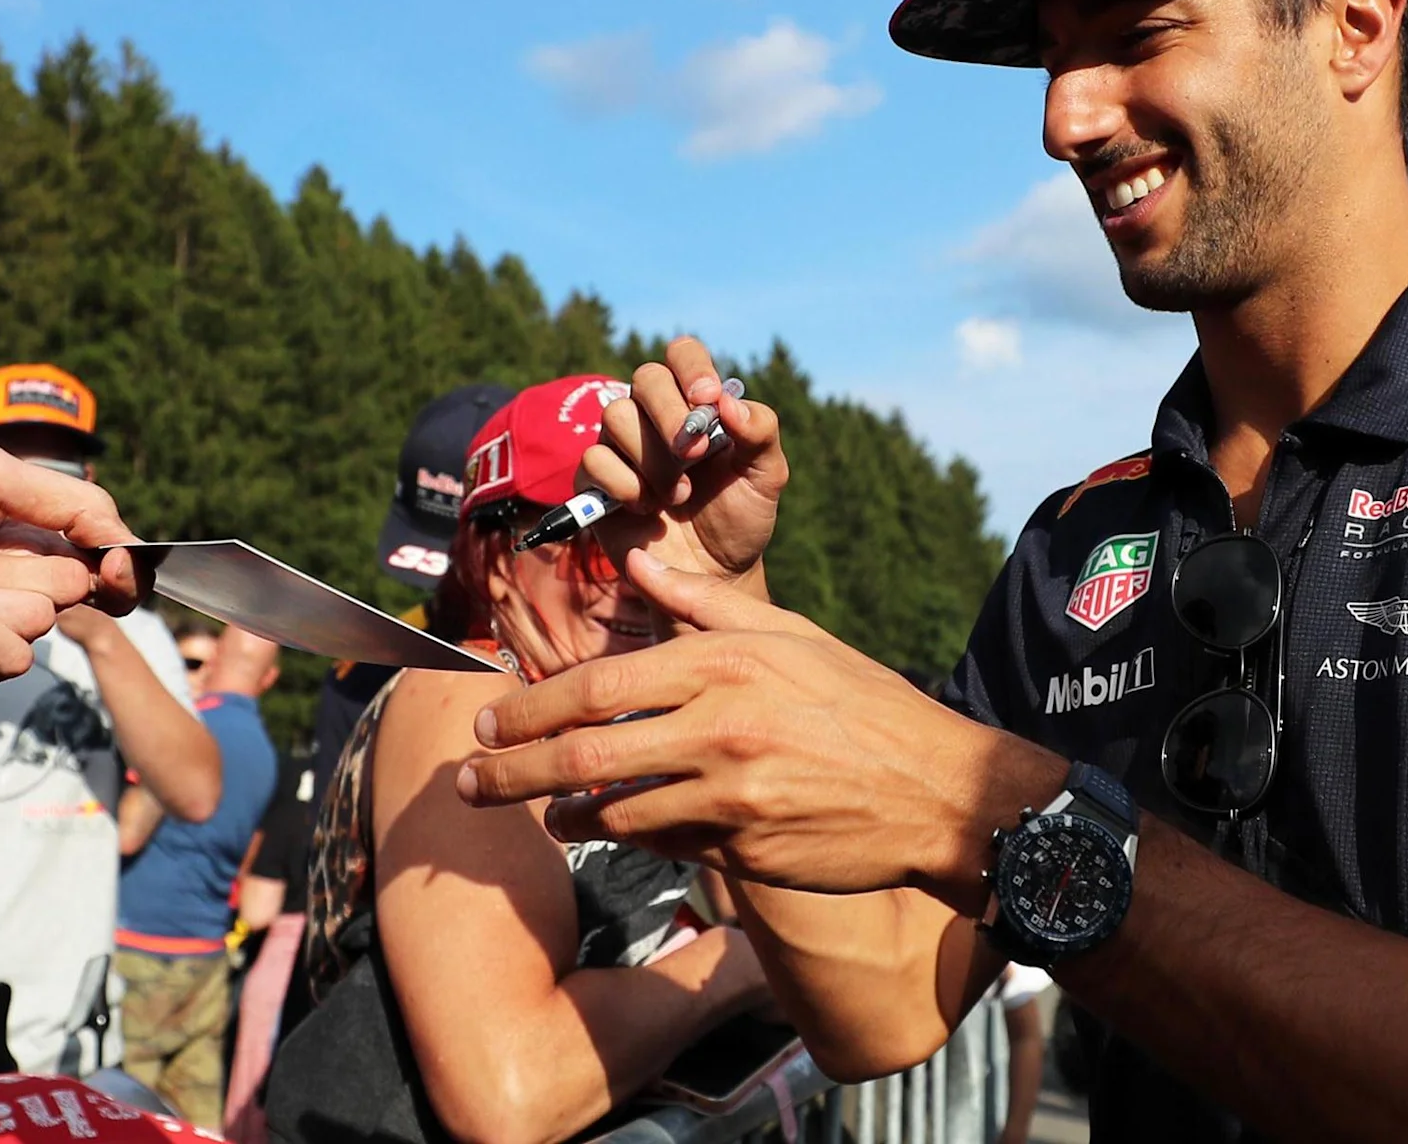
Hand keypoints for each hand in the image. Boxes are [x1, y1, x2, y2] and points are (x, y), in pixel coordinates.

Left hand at [457, 552, 1048, 911]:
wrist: (938, 792)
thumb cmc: (864, 704)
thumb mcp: (792, 636)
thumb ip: (706, 603)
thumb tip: (639, 559)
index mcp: (722, 664)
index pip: (599, 686)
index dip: (533, 706)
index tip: (490, 717)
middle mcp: (718, 727)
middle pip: (586, 752)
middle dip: (515, 769)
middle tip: (469, 779)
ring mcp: (731, 794)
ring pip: (616, 808)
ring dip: (564, 813)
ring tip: (534, 812)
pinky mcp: (746, 848)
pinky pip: (665, 844)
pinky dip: (625, 837)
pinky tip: (601, 831)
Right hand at [583, 337, 785, 581]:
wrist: (715, 576)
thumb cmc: (740, 518)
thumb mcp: (766, 477)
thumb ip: (760, 433)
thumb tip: (728, 402)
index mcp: (696, 404)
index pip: (682, 355)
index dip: (691, 367)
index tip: (706, 398)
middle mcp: (654, 417)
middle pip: (646, 378)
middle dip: (670, 413)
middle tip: (695, 454)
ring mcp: (622, 447)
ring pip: (616, 415)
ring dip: (653, 458)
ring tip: (678, 495)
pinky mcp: (596, 482)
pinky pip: (593, 460)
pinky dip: (624, 484)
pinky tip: (648, 507)